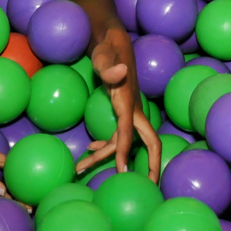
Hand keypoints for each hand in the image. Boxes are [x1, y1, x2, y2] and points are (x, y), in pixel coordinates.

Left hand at [77, 28, 162, 181]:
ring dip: (105, 157)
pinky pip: (118, 135)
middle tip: (149, 188)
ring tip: (80, 168)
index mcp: (128, 103)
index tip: (123, 173)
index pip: (129, 133)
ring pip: (124, 142)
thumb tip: (119, 72)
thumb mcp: (104, 56)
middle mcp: (133, 111)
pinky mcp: (122, 111)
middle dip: (150, 166)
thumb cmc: (108, 50)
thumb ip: (109, 67)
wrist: (114, 43)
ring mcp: (129, 112)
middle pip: (147, 143)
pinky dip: (106, 145)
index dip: (126, 152)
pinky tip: (91, 150)